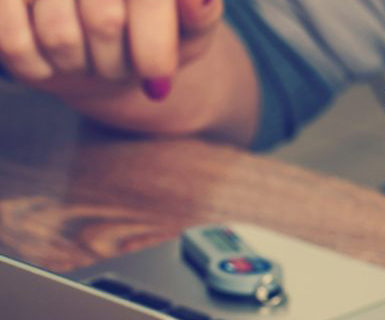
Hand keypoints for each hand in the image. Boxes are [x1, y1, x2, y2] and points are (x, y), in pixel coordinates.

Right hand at [0, 0, 222, 100]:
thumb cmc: (159, 30)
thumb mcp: (191, 27)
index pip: (147, 3)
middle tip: (121, 64)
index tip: (158, 82)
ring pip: (60, 38)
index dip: (154, 53)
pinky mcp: (4, 0)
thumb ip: (200, 15)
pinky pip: (14, 44)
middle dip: (119, 64)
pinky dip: (39, 68)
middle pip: (105, 23)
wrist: (109, 41)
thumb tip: (197, 0)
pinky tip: (52, 64)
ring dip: (81, 67)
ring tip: (90, 57)